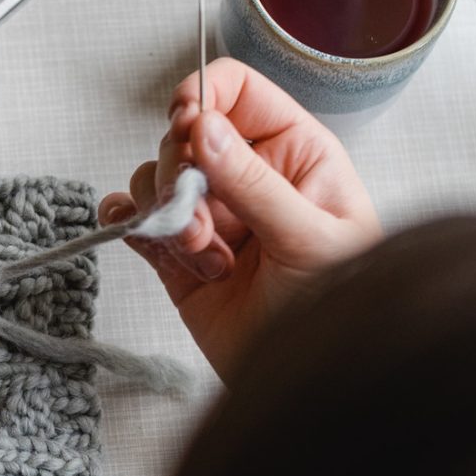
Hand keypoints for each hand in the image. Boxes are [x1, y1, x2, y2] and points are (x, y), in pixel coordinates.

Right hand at [98, 61, 380, 376]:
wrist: (318, 385)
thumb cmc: (343, 309)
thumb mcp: (311, 240)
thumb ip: (256, 184)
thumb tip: (206, 128)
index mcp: (295, 154)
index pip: (240, 90)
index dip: (204, 94)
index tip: (186, 123)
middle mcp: (250, 176)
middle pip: (184, 135)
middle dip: (182, 173)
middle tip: (201, 215)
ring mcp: (213, 214)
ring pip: (155, 178)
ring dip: (167, 214)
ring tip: (206, 256)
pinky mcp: (180, 254)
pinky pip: (137, 219)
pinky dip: (132, 224)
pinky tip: (152, 240)